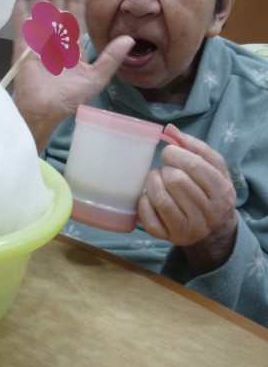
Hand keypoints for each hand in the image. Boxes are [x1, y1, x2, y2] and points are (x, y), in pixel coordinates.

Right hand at [11, 0, 133, 150]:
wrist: (45, 113)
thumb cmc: (68, 98)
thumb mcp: (96, 78)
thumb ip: (111, 58)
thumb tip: (130, 38)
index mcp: (72, 39)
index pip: (76, 6)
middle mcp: (54, 33)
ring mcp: (38, 36)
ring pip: (41, 2)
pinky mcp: (24, 43)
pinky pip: (21, 19)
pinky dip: (19, 1)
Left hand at [138, 125, 237, 273]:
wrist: (213, 230)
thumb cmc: (211, 190)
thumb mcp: (214, 167)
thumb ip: (196, 146)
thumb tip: (170, 129)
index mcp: (222, 193)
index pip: (195, 167)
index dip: (176, 154)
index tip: (169, 152)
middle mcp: (208, 215)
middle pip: (176, 181)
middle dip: (165, 169)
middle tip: (166, 169)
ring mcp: (187, 229)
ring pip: (160, 198)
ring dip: (153, 181)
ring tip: (157, 179)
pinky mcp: (167, 237)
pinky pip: (147, 216)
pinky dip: (143, 201)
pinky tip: (150, 196)